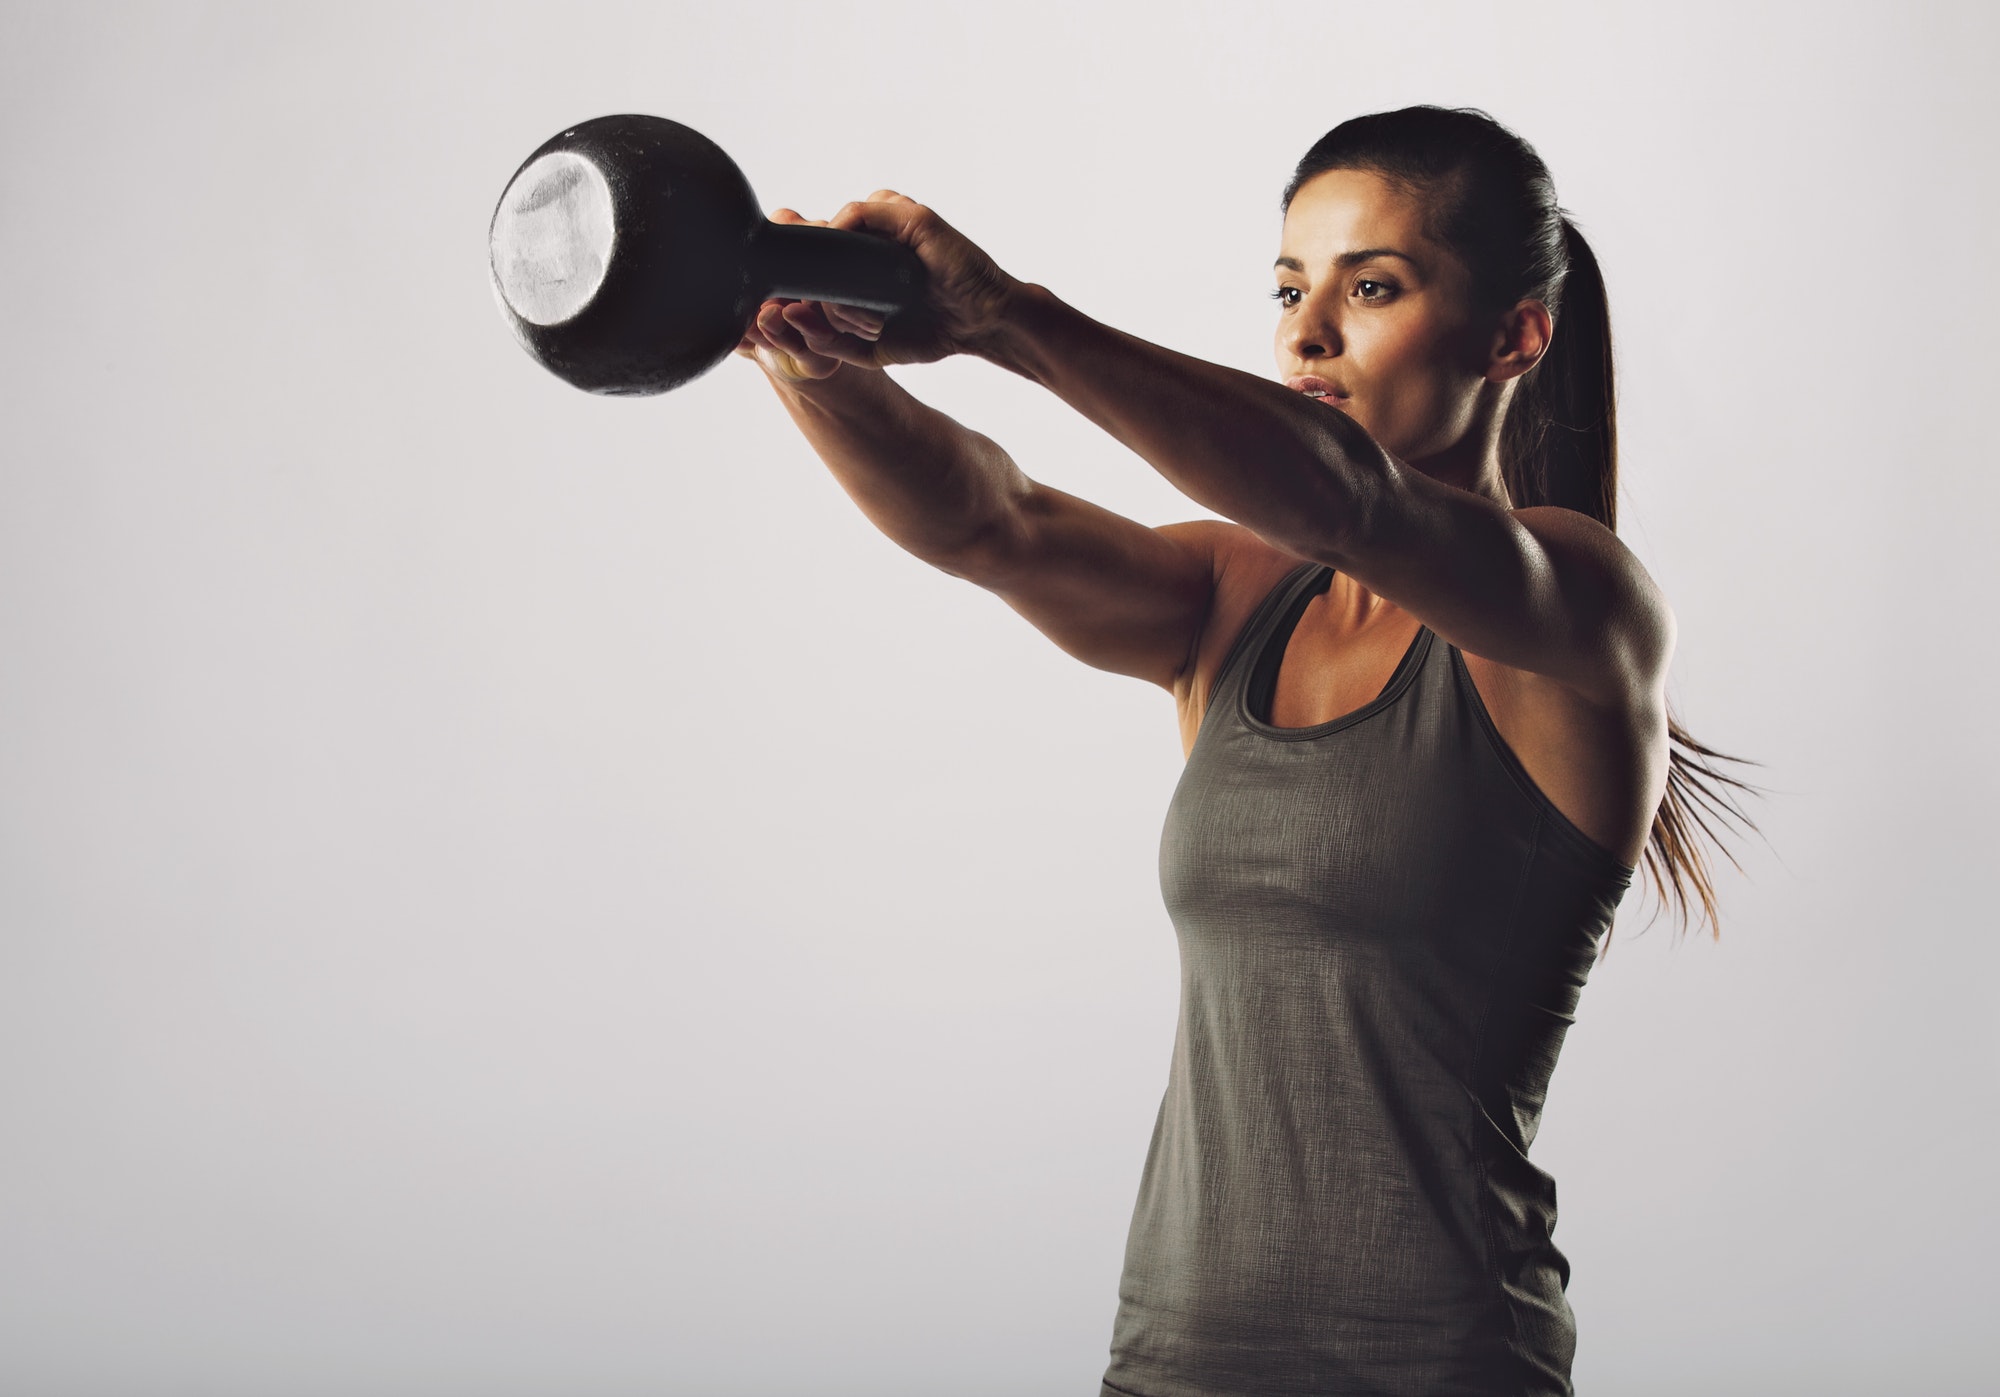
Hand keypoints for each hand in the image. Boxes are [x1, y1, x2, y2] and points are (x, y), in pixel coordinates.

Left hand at [734, 197, 1021, 380]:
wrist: (983, 323)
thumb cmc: (932, 331)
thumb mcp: (870, 349)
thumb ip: (829, 340)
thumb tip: (788, 322)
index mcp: (857, 265)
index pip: (808, 260)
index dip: (782, 280)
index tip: (762, 309)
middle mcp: (868, 239)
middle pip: (812, 242)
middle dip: (794, 275)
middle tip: (783, 306)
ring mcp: (886, 224)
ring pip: (829, 230)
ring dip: (823, 268)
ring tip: (838, 308)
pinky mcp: (907, 216)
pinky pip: (858, 213)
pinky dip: (839, 235)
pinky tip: (840, 267)